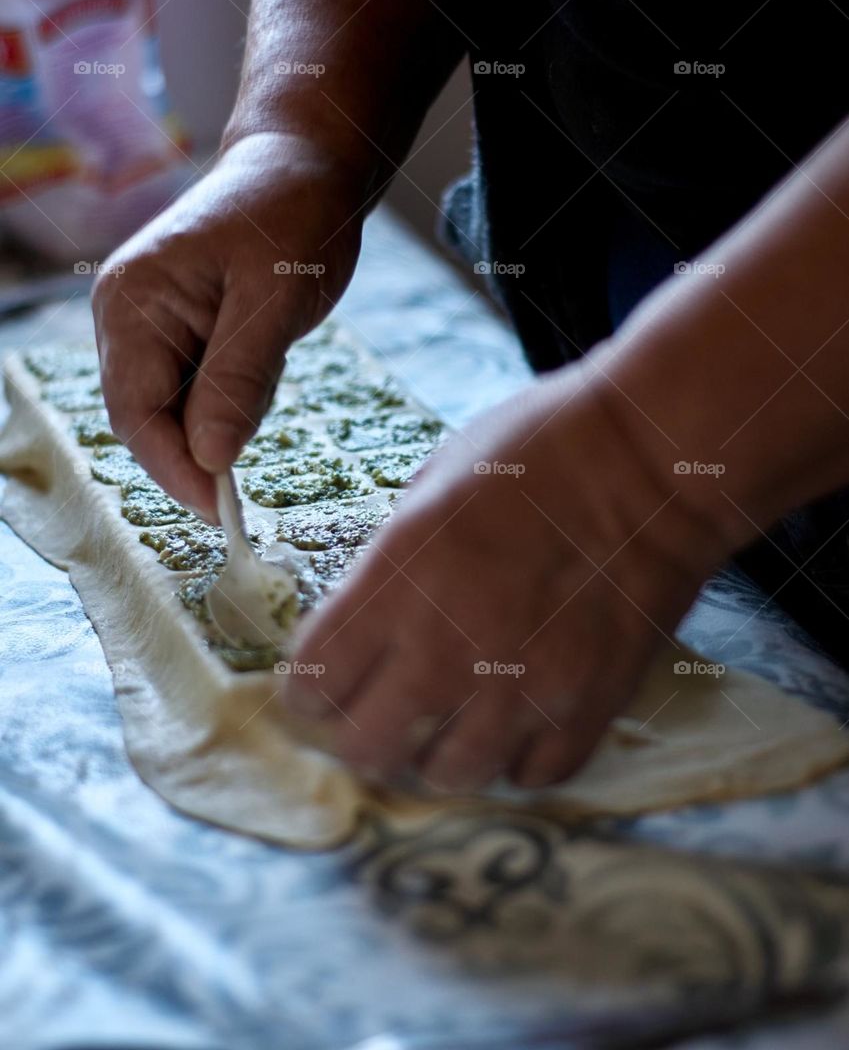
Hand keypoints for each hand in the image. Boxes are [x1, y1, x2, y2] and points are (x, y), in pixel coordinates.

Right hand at [92, 132, 363, 518]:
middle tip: (257, 473)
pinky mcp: (178, 329)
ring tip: (272, 357)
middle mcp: (124, 316)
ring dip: (223, 416)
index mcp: (132, 302)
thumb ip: (239, 380)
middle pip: (148, 417)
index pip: (136, 413)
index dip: (175, 470)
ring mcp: (148, 323)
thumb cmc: (291, 215)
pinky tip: (266, 356)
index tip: (222, 512)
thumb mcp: (275, 300)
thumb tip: (211, 461)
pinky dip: (233, 397)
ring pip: (176, 409)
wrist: (304, 162)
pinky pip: (198, 388)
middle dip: (200, 449)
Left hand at [285, 364, 732, 790]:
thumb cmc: (537, 447)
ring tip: (446, 720)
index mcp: (399, 581)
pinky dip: (515, 757)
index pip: (315, 679)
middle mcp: (449, 650)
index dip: (309, 683)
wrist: (653, 462)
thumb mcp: (433, 479)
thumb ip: (393, 558)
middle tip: (374, 709)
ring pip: (446, 775)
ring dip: (435, 752)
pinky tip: (515, 721)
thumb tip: (369, 607)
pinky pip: (531, 774)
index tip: (322, 677)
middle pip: (367, 747)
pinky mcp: (586, 709)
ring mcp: (522, 689)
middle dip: (359, 732)